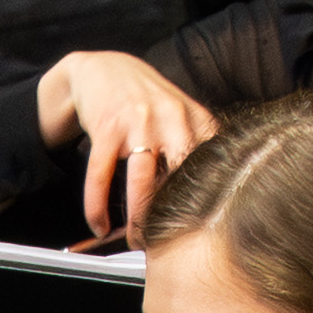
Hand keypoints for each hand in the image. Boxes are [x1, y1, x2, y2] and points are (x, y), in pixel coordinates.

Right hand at [37, 45, 218, 243]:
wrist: (104, 68)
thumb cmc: (146, 100)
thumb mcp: (181, 116)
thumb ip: (197, 148)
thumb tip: (215, 194)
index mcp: (194, 119)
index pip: (208, 169)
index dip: (205, 204)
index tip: (201, 233)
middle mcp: (171, 117)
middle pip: (177, 180)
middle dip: (171, 217)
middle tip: (166, 244)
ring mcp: (138, 121)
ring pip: (140, 181)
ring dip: (136, 218)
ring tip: (134, 240)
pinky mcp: (107, 126)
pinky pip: (100, 174)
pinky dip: (96, 205)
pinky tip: (99, 223)